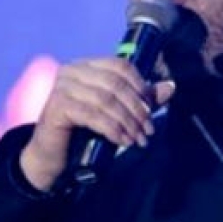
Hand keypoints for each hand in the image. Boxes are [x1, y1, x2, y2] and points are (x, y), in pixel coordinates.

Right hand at [20, 57, 174, 190]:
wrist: (52, 156)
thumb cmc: (83, 132)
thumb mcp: (115, 113)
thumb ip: (140, 99)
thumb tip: (170, 87)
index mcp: (86, 65)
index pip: (120, 65)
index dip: (140, 85)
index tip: (151, 109)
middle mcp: (71, 71)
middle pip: (115, 83)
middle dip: (136, 108)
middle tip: (148, 130)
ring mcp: (61, 87)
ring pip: (106, 100)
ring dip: (127, 121)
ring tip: (138, 139)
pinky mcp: (56, 107)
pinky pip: (92, 115)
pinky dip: (112, 128)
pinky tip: (122, 141)